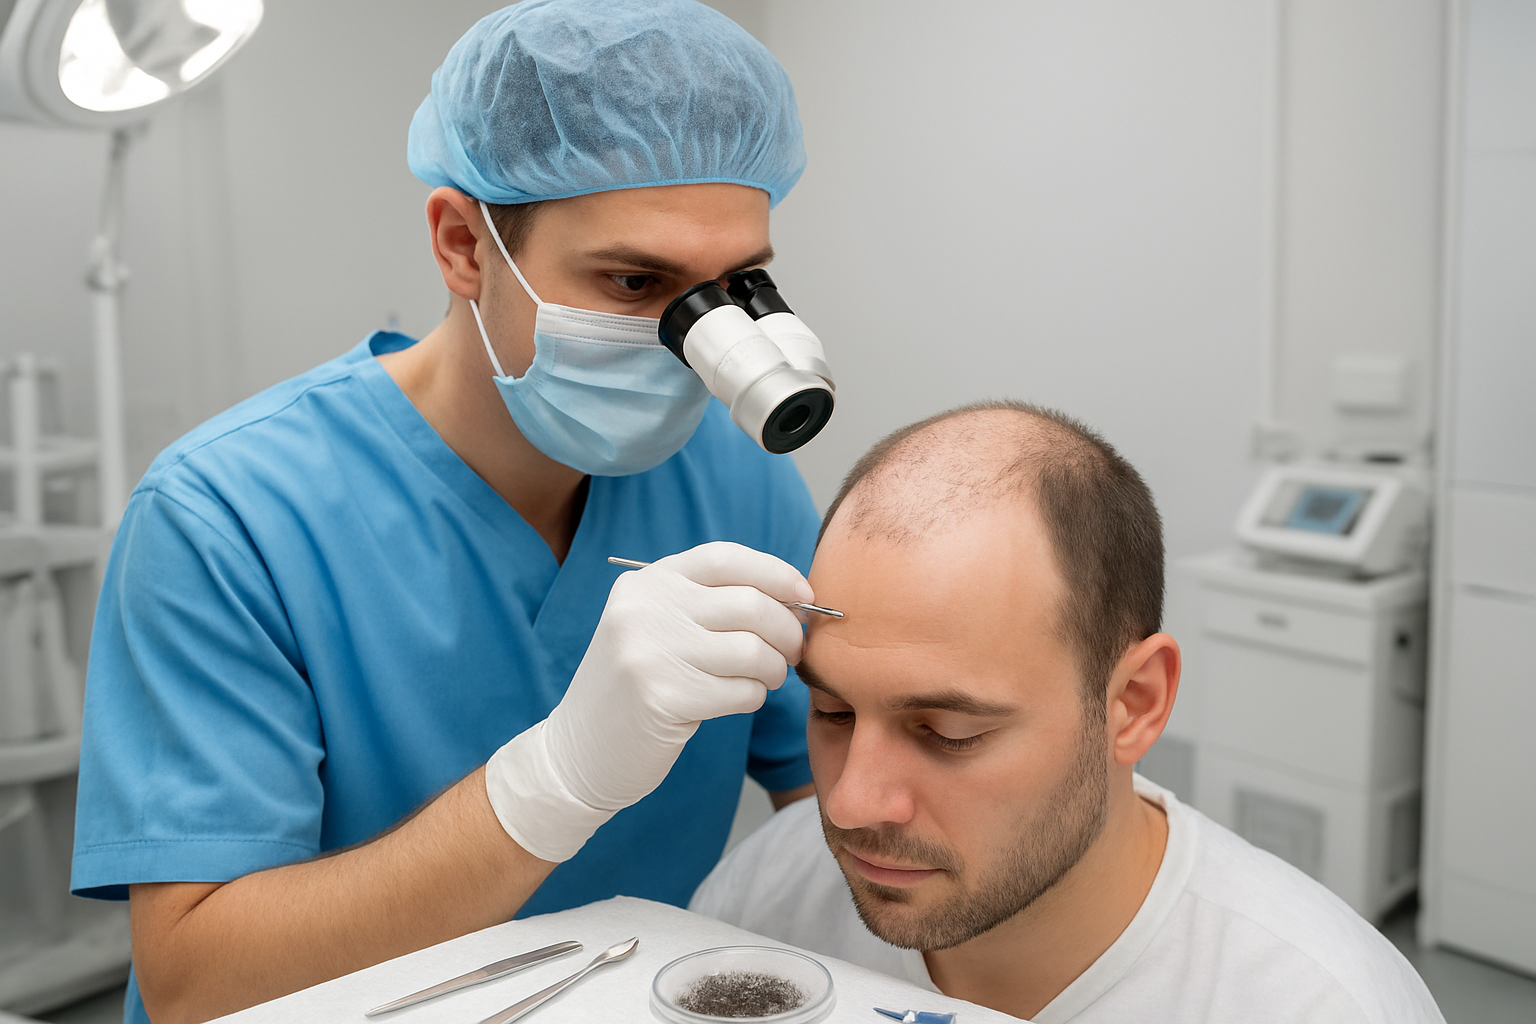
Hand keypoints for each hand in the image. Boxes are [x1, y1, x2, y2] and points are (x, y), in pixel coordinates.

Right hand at [484, 542, 811, 861]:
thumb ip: (709, 603)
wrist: (579, 751)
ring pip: (753, 650)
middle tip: (792, 651)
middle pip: (750, 604)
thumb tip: (793, 597)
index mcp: (646, 582)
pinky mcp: (664, 697)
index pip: (725, 558)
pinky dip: (754, 697)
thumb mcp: (657, 625)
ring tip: (765, 679)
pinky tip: (738, 700)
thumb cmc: (637, 686)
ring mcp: (650, 652)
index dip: (775, 573)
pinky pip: (742, 691)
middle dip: (787, 630)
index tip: (805, 595)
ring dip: (773, 669)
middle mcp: (644, 608)